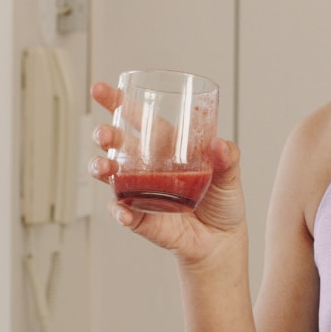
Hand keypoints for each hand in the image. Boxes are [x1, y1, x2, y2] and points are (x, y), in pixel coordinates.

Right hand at [88, 81, 246, 266]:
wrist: (221, 241)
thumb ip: (228, 158)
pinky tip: (122, 211)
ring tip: (103, 168)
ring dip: (101, 169)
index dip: (118, 103)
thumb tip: (221, 145)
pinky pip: (123, 212)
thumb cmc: (222, 202)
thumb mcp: (230, 175)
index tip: (100, 90)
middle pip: (117, 144)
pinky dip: (120, 211)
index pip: (138, 119)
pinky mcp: (141, 217)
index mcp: (167, 146)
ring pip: (111, 175)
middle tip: (103, 134)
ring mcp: (141, 191)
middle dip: (105, 135)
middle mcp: (148, 166)